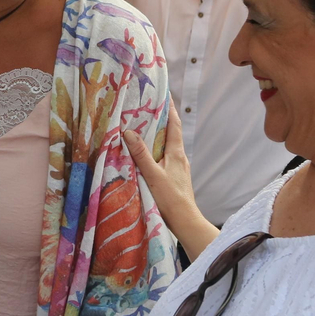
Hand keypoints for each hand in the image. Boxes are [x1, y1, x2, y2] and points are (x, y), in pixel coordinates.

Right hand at [122, 100, 214, 258]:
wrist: (185, 222)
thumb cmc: (171, 199)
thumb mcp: (153, 175)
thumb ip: (141, 154)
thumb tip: (129, 132)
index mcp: (176, 152)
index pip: (174, 124)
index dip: (169, 108)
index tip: (163, 93)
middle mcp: (180, 157)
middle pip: (171, 132)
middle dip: (161, 118)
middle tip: (148, 105)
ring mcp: (178, 168)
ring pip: (168, 145)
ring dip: (158, 135)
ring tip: (144, 126)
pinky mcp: (175, 177)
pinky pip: (165, 157)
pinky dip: (157, 149)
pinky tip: (147, 154)